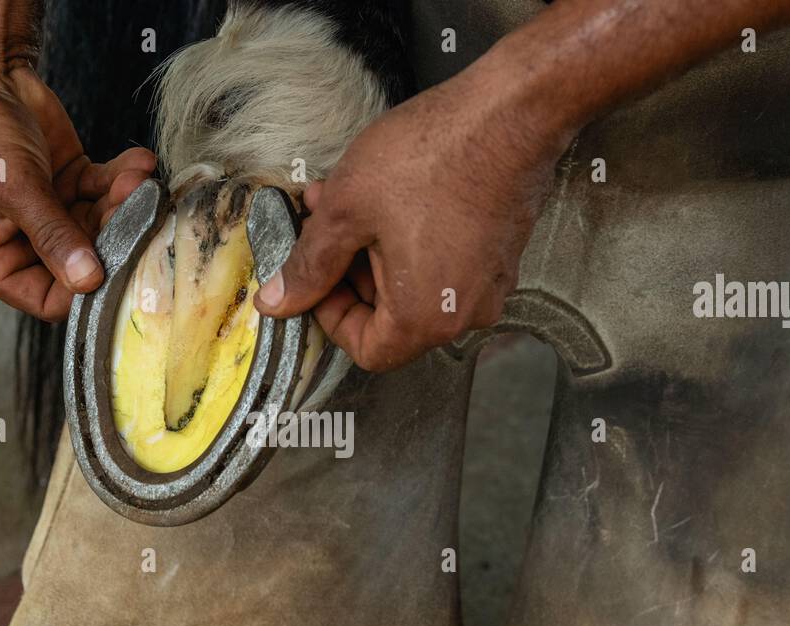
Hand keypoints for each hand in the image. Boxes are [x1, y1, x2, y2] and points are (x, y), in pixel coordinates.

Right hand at [0, 64, 154, 319]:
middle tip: (136, 214)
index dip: (82, 290)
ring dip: (122, 205)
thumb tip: (88, 282)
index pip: (46, 299)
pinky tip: (139, 164)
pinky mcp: (68, 181)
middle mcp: (19, 242)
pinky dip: (122, 180)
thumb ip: (54, 236)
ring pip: (98, 226)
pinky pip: (103, 192)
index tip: (117, 269)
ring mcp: (47, 212)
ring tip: (137, 180)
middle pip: (81, 262)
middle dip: (110, 238)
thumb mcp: (13, 189)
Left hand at [253, 52, 566, 371]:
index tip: (316, 274)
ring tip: (350, 198)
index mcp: (423, 318)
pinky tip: (392, 197)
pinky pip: (445, 266)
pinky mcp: (501, 255)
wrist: (510, 111)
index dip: (330, 316)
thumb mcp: (346, 209)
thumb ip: (308, 266)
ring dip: (375, 252)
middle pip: (391, 320)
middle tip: (323, 223)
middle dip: (348, 273)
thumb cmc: (432, 156)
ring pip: (415, 288)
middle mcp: (463, 314)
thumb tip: (278, 302)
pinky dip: (412, 243)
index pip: (366, 350)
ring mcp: (488, 284)